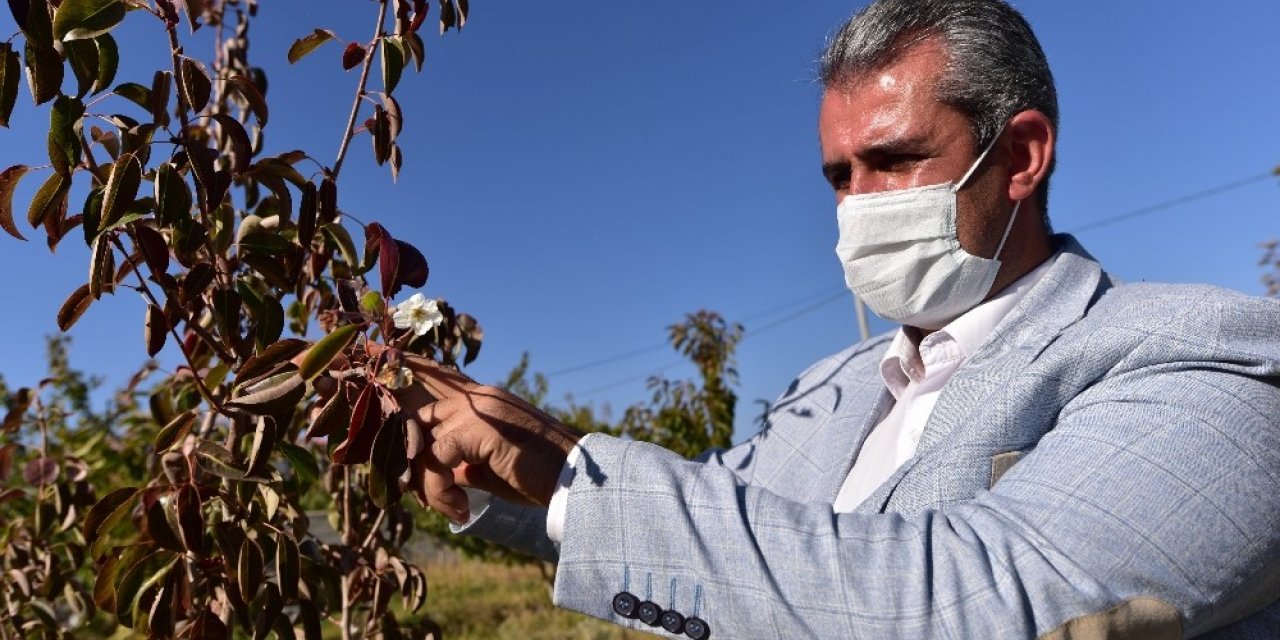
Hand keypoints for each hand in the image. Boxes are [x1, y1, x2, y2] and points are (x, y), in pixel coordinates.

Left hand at [393, 352, 582, 519]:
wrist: (575, 477)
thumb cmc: (537, 476)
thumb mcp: (489, 466)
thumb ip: (460, 460)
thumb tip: (433, 473)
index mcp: (482, 401)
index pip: (431, 378)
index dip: (403, 375)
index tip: (377, 361)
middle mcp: (477, 398)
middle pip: (414, 414)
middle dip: (406, 458)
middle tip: (421, 495)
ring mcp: (478, 410)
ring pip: (421, 444)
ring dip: (428, 485)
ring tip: (452, 508)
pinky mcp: (479, 429)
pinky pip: (436, 459)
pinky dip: (439, 490)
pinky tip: (460, 508)